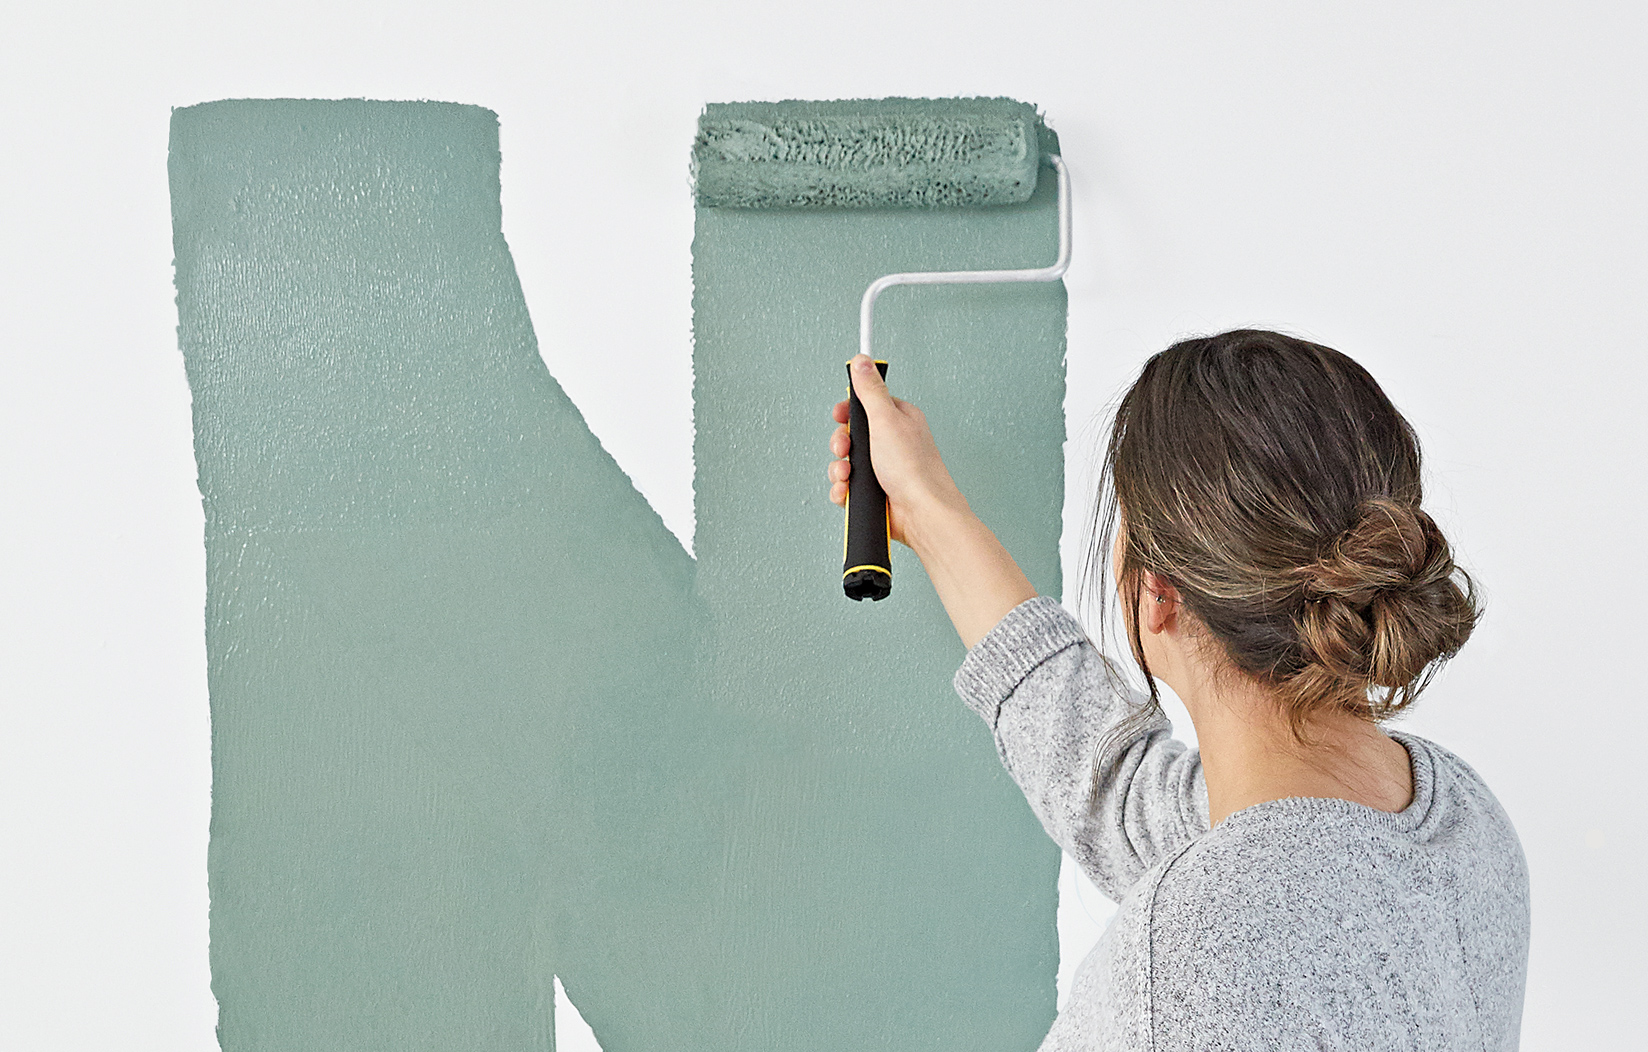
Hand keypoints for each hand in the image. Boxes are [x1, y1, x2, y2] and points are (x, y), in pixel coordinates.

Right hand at [827, 354, 967, 553]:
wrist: (922, 513)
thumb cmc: (914, 470)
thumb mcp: (886, 420)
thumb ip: (870, 390)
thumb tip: (862, 361)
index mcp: (898, 420)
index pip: (866, 405)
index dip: (848, 411)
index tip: (840, 416)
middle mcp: (891, 443)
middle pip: (851, 435)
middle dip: (841, 444)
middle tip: (846, 450)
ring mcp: (882, 469)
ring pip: (846, 462)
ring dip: (839, 469)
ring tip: (847, 476)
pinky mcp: (874, 492)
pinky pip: (847, 487)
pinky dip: (843, 490)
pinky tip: (848, 492)